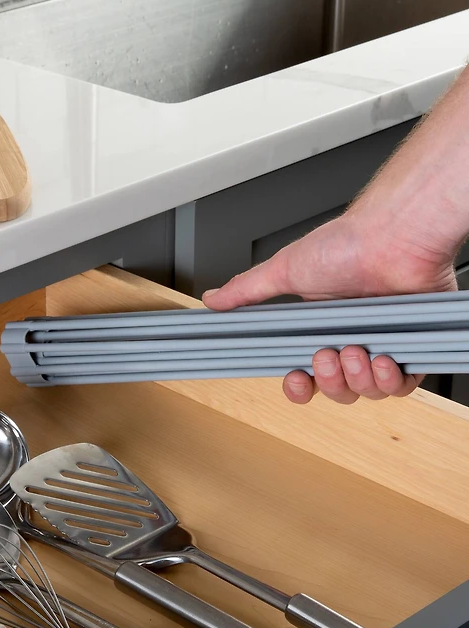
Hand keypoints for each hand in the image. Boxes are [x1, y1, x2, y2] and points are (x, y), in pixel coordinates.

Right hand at [202, 211, 457, 403]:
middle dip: (329, 381)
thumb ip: (247, 290)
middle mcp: (349, 337)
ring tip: (355, 351)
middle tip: (326, 355)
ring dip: (358, 379)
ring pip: (366, 390)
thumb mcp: (284, 269)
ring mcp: (381, 343)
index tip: (296, 378)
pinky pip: (402, 384)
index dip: (299, 384)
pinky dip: (391, 379)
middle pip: (335, 389)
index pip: (305, 372)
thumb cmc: (348, 244)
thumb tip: (214, 299)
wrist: (393, 236)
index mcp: (319, 326)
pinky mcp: (413, 346)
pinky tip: (382, 359)